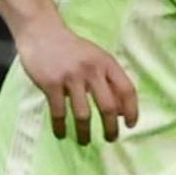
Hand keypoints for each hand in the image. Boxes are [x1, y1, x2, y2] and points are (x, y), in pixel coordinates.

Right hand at [15, 21, 139, 143]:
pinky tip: (61, 134)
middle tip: (111, 139)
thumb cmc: (73, 50)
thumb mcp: (97, 59)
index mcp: (107, 63)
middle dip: (111, 127)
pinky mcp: (51, 83)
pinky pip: (59, 112)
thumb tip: (123, 111)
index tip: (131, 125)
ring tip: (85, 141)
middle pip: (108, 106)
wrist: (43, 33)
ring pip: (83, 114)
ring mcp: (71, 77)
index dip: (132, 110)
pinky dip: (60, 126)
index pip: (127, 89)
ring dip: (85, 132)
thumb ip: (110, 81)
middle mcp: (92, 70)